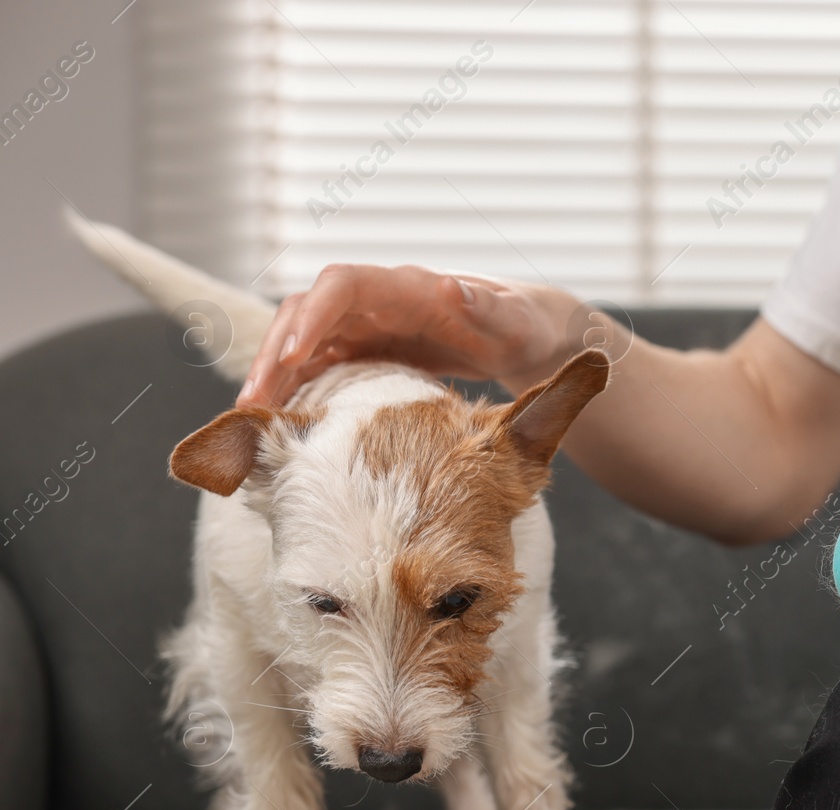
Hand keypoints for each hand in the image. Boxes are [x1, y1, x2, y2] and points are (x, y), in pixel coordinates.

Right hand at [235, 264, 594, 406]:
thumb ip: (487, 307)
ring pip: (300, 342)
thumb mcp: (513, 320)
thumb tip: (455, 288)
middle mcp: (375, 301)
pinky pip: (315, 367)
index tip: (296, 352)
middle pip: (305, 315)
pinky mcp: (361, 352)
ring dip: (272, 377)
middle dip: (275, 354)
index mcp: (406, 288)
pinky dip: (293, 391)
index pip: (343, 286)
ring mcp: (363, 326)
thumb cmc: (520, 324)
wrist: (520, 334)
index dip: (315, 315)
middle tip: (253, 403)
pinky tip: (279, 425)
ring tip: (251, 420)